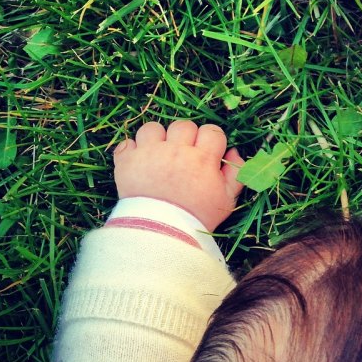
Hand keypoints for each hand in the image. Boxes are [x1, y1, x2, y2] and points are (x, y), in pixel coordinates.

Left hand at [113, 120, 244, 231]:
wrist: (160, 234)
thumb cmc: (196, 218)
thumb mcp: (226, 200)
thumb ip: (235, 174)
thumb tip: (233, 152)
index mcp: (202, 158)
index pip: (212, 131)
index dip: (211, 140)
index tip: (207, 153)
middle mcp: (176, 150)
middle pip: (184, 126)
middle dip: (185, 138)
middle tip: (183, 156)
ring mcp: (150, 153)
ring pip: (153, 128)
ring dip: (157, 139)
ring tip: (158, 155)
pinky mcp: (127, 161)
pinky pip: (126, 143)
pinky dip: (132, 151)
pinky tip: (138, 162)